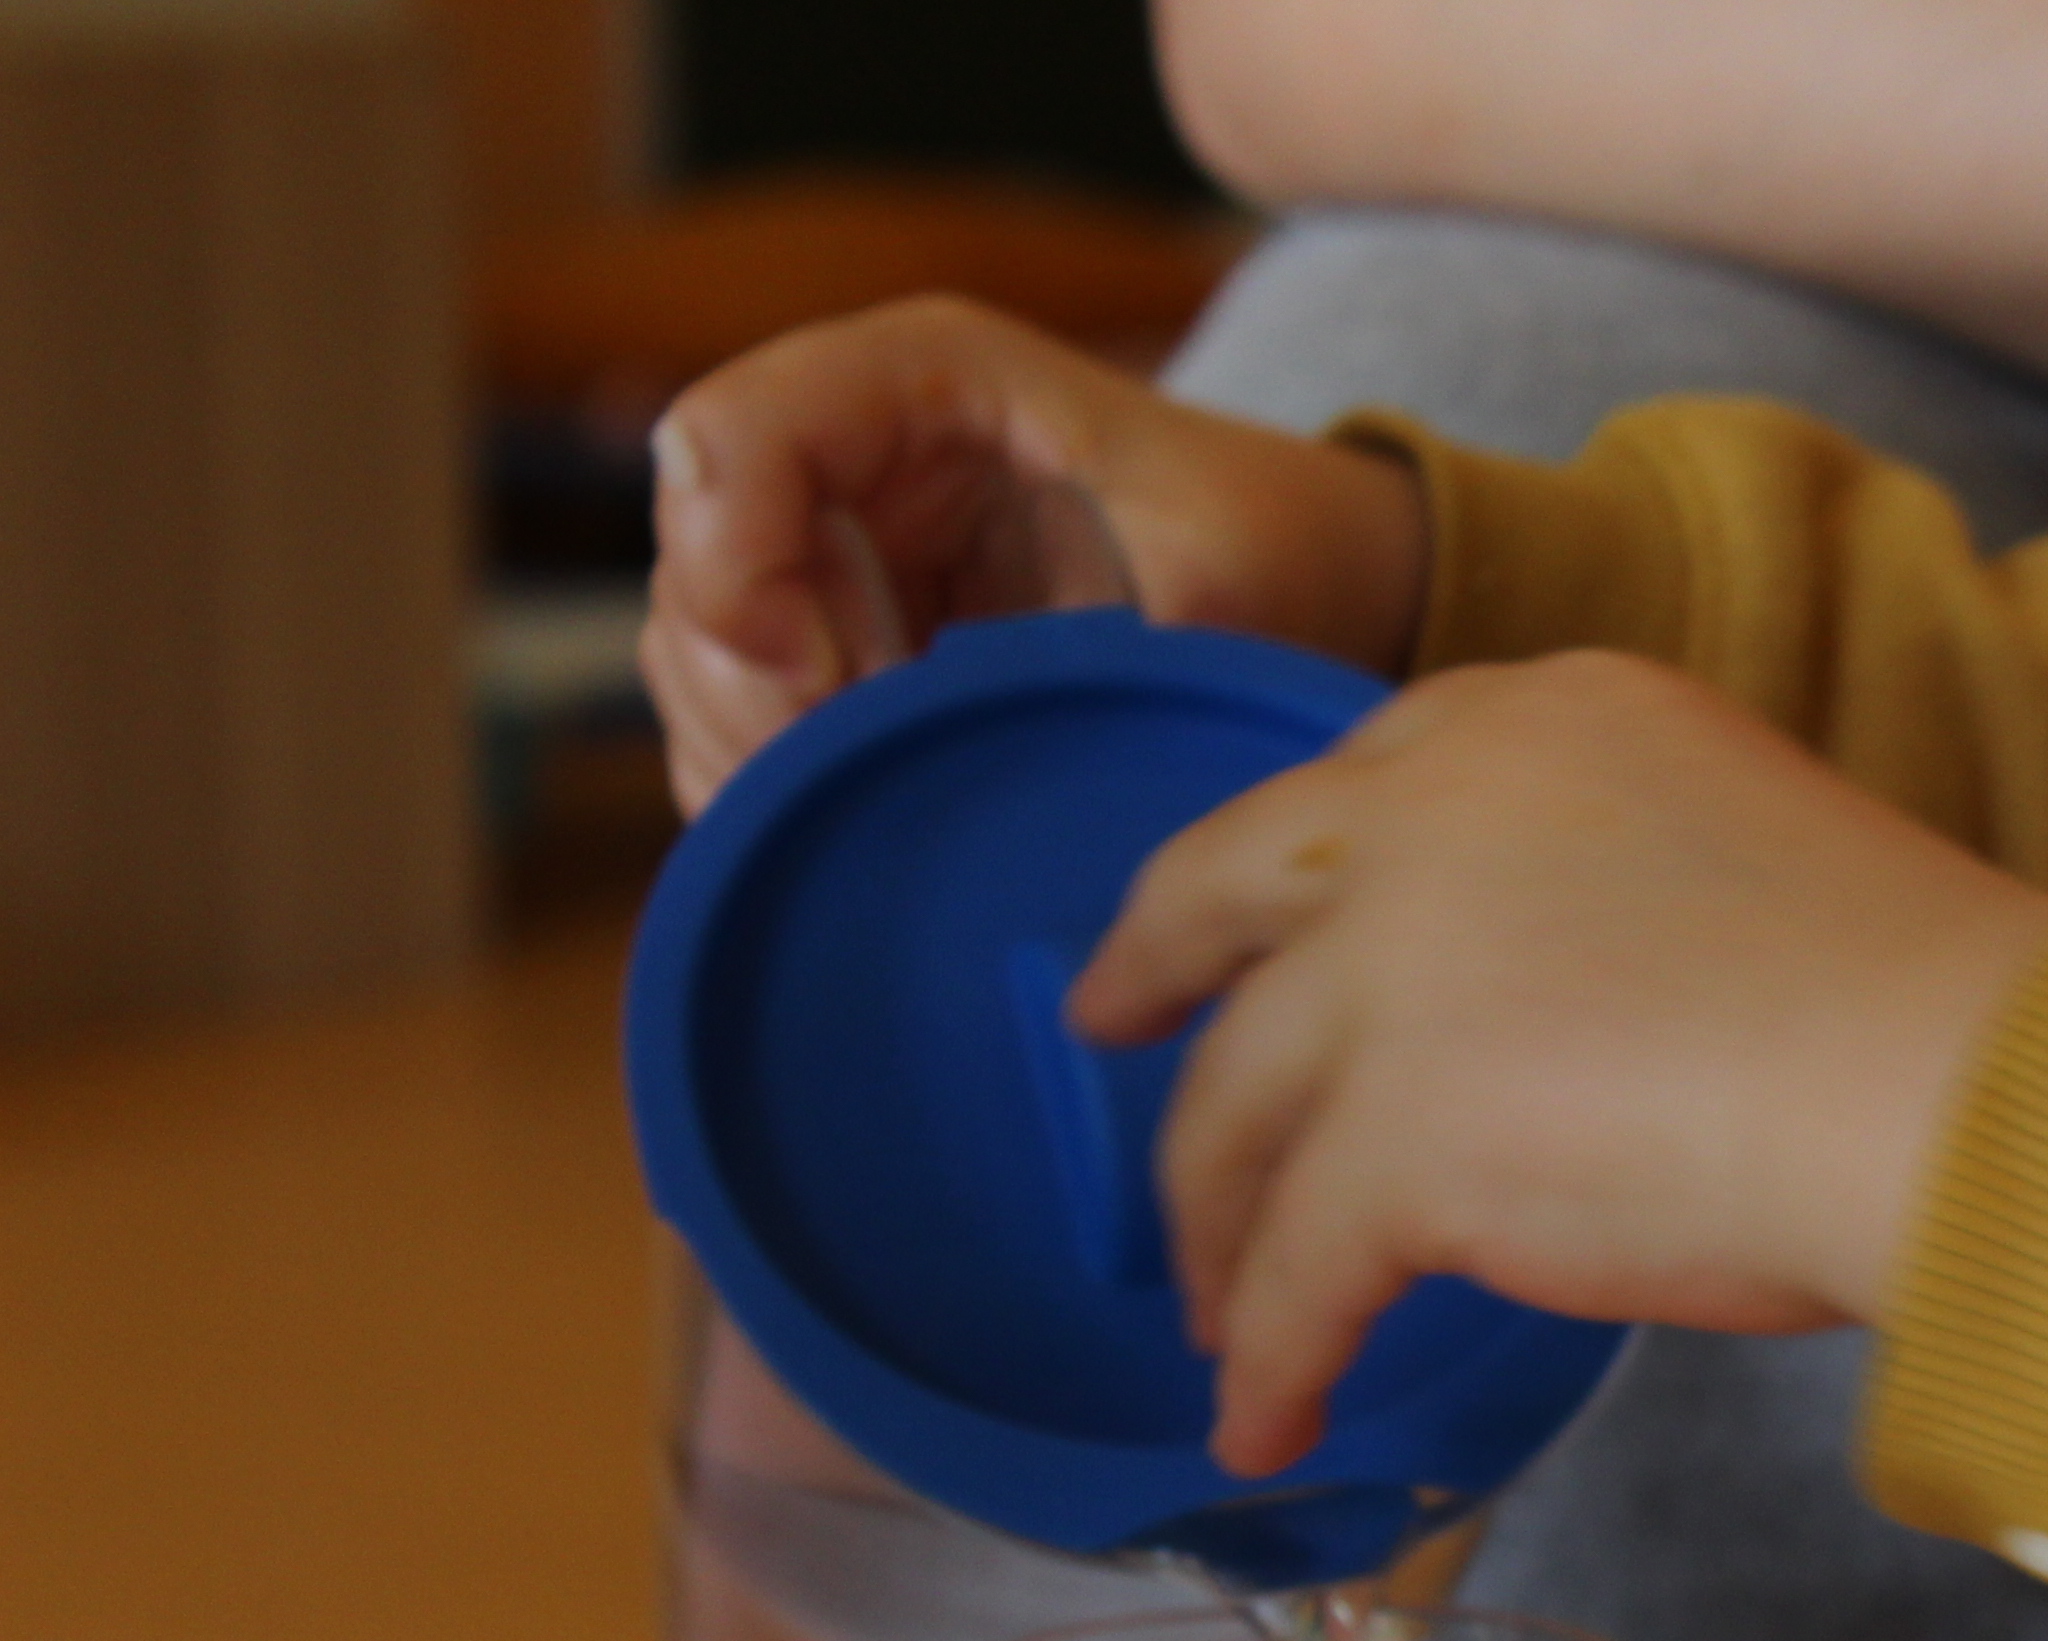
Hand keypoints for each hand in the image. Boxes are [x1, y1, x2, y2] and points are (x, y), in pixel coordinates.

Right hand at [642, 296, 1432, 813]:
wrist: (1310, 581)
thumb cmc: (1268, 543)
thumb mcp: (1218, 572)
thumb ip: (1096, 636)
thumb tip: (958, 734)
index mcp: (922, 377)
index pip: (736, 431)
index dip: (728, 557)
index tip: (811, 678)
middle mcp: (851, 445)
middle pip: (693, 556)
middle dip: (750, 685)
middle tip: (855, 772)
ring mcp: (832, 543)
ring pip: (701, 650)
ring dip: (762, 745)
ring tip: (881, 796)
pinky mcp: (836, 638)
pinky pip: (744, 717)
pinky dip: (780, 780)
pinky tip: (866, 812)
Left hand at [1065, 652, 2047, 1476]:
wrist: (1964, 1091)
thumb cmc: (1932, 1007)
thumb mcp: (1756, 858)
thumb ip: (1623, 893)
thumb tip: (1582, 1028)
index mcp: (1546, 719)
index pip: (1367, 771)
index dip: (1293, 857)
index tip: (1254, 905)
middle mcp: (1433, 811)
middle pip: (1227, 895)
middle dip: (1150, 963)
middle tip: (1108, 1023)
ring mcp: (1397, 974)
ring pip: (1239, 1110)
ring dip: (1219, 1222)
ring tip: (1223, 1314)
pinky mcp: (1397, 1139)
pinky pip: (1300, 1274)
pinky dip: (1276, 1360)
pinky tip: (1267, 1424)